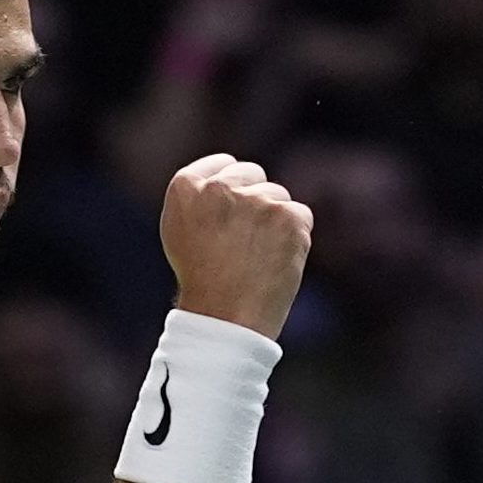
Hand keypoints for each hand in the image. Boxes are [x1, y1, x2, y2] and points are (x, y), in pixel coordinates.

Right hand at [162, 154, 312, 339]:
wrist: (225, 318)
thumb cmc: (201, 280)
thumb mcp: (181, 231)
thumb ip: (202, 197)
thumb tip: (231, 174)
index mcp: (186, 187)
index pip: (222, 164)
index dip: (230, 188)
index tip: (228, 213)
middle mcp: (220, 187)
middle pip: (252, 173)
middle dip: (252, 199)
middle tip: (241, 241)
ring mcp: (257, 200)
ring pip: (277, 195)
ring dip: (273, 219)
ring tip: (255, 256)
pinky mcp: (289, 217)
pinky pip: (300, 215)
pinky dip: (294, 237)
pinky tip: (275, 260)